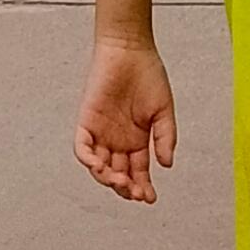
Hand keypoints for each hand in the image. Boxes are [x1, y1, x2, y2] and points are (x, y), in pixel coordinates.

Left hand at [75, 31, 176, 201]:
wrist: (130, 51)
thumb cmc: (148, 75)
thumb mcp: (163, 110)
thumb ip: (165, 137)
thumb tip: (167, 165)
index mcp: (137, 140)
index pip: (138, 171)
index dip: (143, 186)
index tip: (150, 198)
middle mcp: (118, 140)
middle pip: (119, 174)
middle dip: (126, 187)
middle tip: (135, 192)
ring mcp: (101, 133)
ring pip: (100, 166)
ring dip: (108, 178)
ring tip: (120, 181)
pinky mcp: (86, 122)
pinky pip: (82, 148)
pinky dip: (88, 160)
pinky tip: (99, 167)